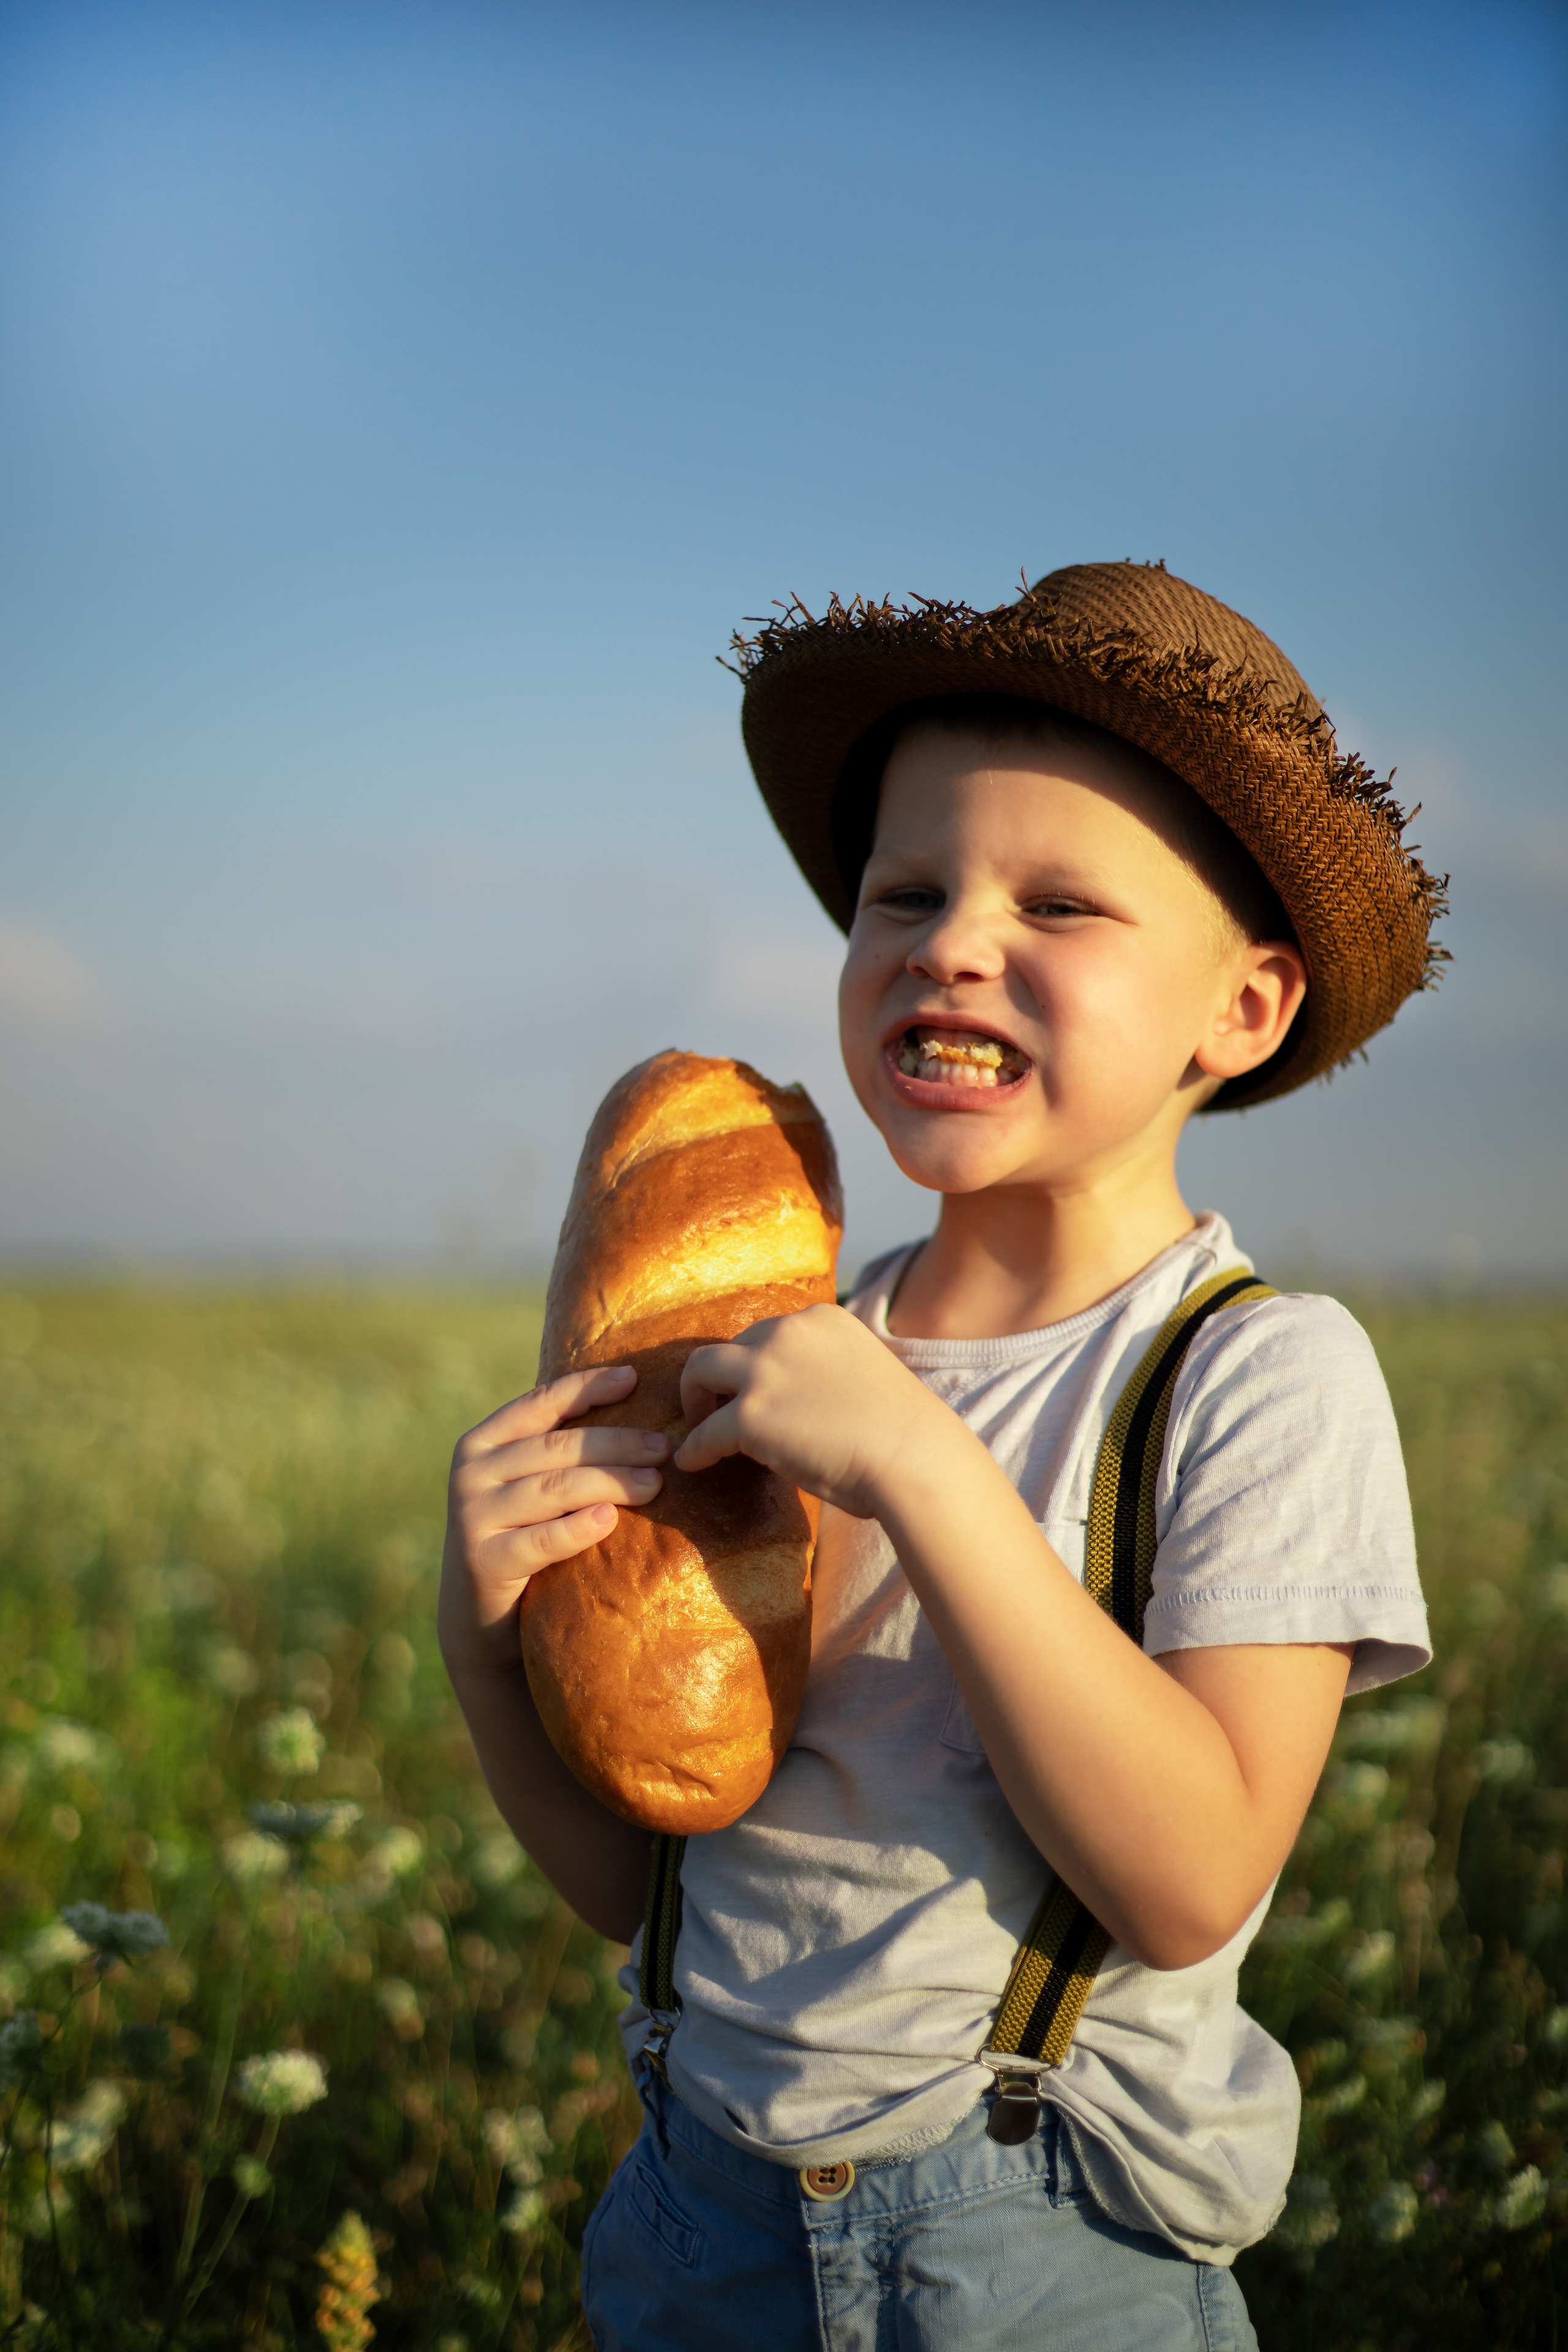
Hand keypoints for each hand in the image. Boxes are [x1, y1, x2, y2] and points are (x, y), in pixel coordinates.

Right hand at [438, 1366, 669, 1673]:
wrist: (476, 1616)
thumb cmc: (517, 1537)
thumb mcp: (524, 1486)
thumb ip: (555, 1452)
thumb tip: (633, 1408)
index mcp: (481, 1442)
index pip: (541, 1404)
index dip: (587, 1387)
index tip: (634, 1378)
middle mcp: (471, 1472)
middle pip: (558, 1447)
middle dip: (617, 1442)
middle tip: (665, 1446)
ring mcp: (474, 1517)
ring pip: (556, 1488)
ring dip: (611, 1481)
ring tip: (655, 1483)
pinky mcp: (484, 1562)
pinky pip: (542, 1539)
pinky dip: (578, 1528)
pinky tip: (610, 1519)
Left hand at [673, 1303, 957, 1517]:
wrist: (914, 1459)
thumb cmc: (903, 1433)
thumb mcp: (864, 1374)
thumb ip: (826, 1373)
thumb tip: (796, 1406)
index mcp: (822, 1319)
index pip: (770, 1332)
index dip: (757, 1362)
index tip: (753, 1387)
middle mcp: (788, 1332)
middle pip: (731, 1346)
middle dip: (721, 1376)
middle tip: (715, 1406)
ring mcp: (765, 1371)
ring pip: (700, 1370)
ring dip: (694, 1397)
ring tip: (697, 1424)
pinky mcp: (750, 1415)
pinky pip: (704, 1432)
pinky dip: (694, 1449)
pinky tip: (692, 1463)